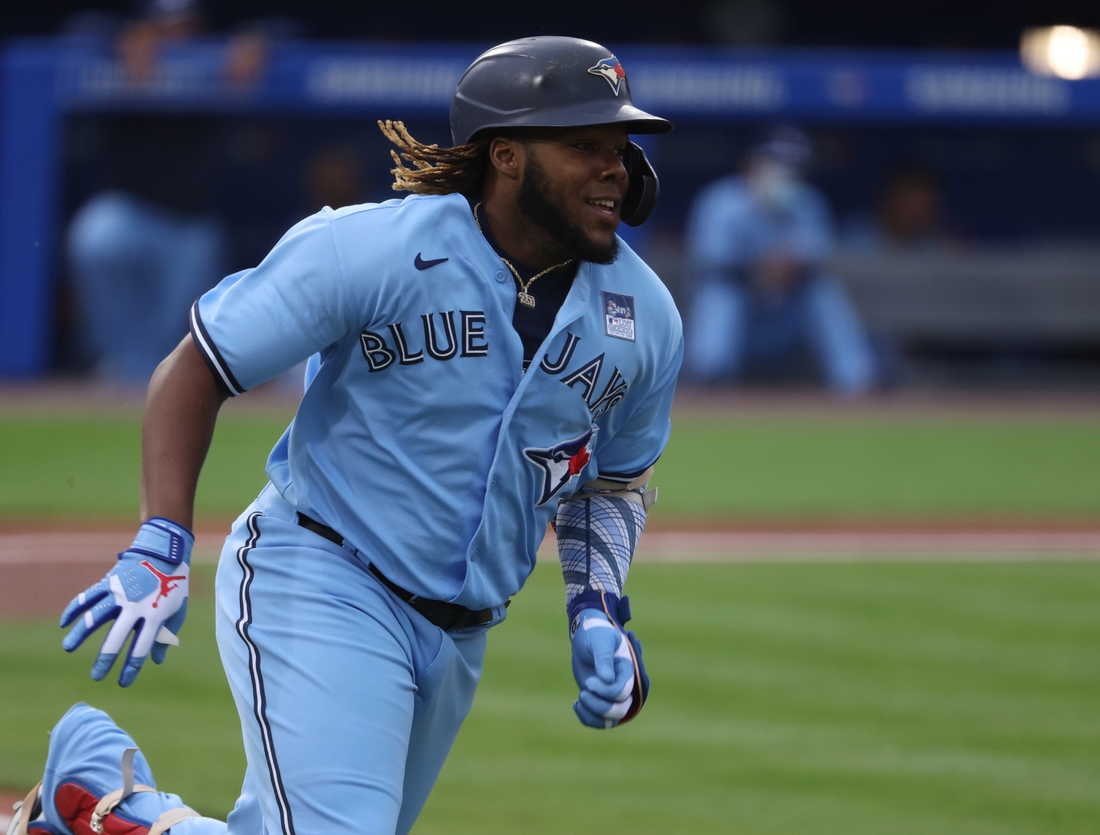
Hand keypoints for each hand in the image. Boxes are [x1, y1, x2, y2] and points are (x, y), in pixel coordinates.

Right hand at [60, 518, 192, 686]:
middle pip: (115, 639)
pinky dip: (74, 608)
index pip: (141, 648)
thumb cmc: (173, 584)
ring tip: (68, 648)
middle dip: (105, 660)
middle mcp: (134, 607)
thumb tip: (156, 660)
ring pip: (94, 617)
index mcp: (154, 616)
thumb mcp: (177, 610)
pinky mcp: (109, 582)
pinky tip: (65, 622)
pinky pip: (87, 597)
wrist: (165, 552)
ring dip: (79, 634)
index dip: (131, 668)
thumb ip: (167, 635)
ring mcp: (119, 594)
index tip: (123, 682)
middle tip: (96, 676)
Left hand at [570, 605, 647, 728]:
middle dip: (600, 706)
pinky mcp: (600, 698)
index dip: (605, 691)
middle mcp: (623, 685)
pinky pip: (599, 719)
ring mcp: (611, 694)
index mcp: (627, 670)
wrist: (587, 635)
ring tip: (578, 701)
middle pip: (620, 709)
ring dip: (593, 715)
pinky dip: (587, 718)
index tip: (589, 681)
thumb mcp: (601, 641)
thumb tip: (607, 679)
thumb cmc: (596, 634)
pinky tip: (576, 705)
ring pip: (611, 719)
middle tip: (582, 693)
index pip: (622, 692)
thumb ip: (604, 658)